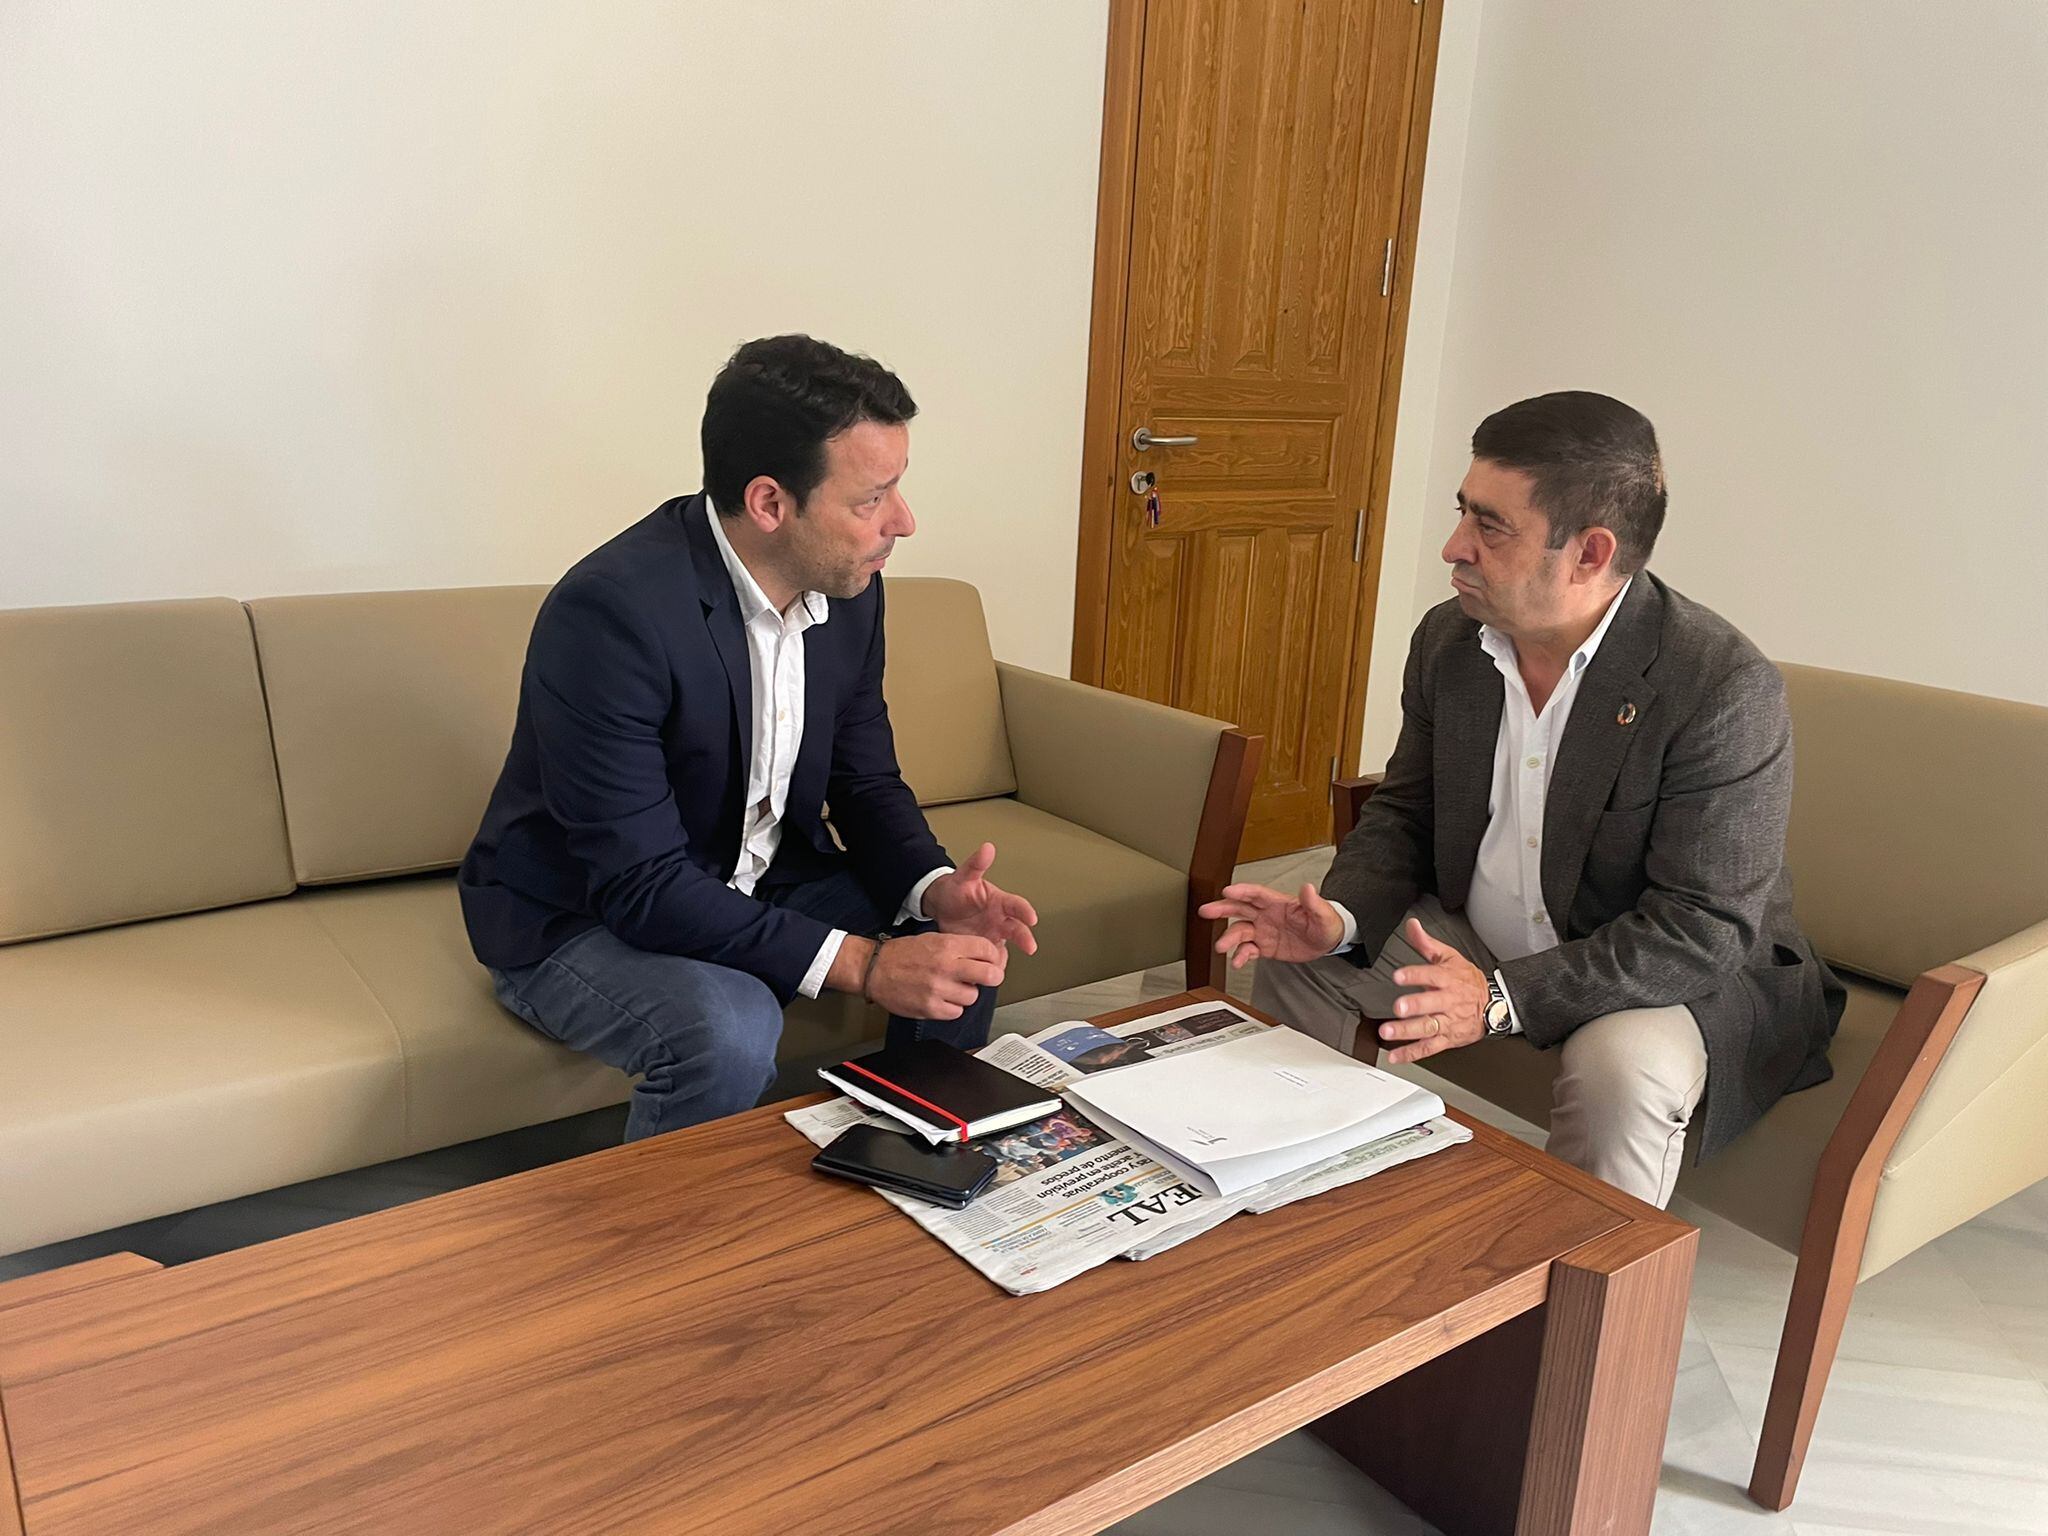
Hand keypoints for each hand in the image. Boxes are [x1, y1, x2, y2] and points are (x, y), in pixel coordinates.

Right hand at [861, 932, 1006, 1019]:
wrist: (874, 968)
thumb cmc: (901, 953)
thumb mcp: (933, 939)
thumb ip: (959, 947)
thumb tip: (984, 957)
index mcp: (947, 946)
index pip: (988, 950)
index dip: (994, 957)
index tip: (991, 962)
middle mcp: (945, 966)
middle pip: (990, 975)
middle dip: (992, 977)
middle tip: (986, 978)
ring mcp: (938, 989)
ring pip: (973, 997)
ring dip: (966, 994)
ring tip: (952, 988)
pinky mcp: (930, 1008)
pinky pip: (956, 1012)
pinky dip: (952, 1008)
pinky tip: (942, 998)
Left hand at [922, 843, 1038, 954]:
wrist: (941, 905)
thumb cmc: (956, 889)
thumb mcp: (964, 875)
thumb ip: (977, 863)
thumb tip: (987, 848)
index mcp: (1000, 902)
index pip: (1017, 905)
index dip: (1025, 911)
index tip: (1032, 918)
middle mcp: (1000, 919)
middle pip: (1017, 929)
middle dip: (1025, 937)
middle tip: (1030, 946)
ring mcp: (993, 935)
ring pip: (1006, 947)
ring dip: (1005, 955)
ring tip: (1000, 963)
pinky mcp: (983, 947)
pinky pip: (992, 958)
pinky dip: (992, 965)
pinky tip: (989, 970)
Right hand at [1197, 881, 1345, 968]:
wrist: (1327, 942)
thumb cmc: (1325, 923)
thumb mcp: (1322, 913)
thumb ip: (1313, 902)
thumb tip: (1308, 888)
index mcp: (1278, 903)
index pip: (1256, 894)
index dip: (1241, 891)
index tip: (1228, 891)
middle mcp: (1266, 915)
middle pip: (1239, 908)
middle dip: (1222, 909)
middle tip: (1206, 911)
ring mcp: (1264, 931)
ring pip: (1239, 931)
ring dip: (1229, 938)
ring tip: (1221, 947)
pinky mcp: (1264, 947)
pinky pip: (1248, 950)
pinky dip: (1240, 955)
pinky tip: (1237, 961)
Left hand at [1377, 918, 1487, 1064]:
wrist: (1494, 1005)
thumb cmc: (1467, 981)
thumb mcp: (1449, 957)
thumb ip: (1426, 944)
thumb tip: (1412, 926)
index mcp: (1448, 979)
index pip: (1432, 975)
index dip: (1415, 975)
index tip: (1399, 975)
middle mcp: (1448, 1002)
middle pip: (1432, 1004)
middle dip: (1415, 1006)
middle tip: (1399, 1008)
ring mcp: (1448, 1022)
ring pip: (1428, 1027)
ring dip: (1408, 1031)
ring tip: (1388, 1032)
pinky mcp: (1447, 1038)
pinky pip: (1429, 1048)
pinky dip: (1411, 1054)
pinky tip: (1395, 1056)